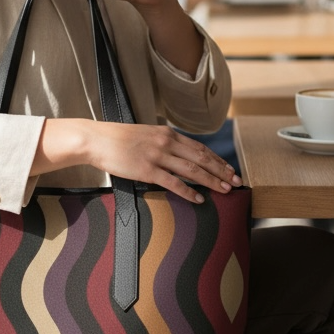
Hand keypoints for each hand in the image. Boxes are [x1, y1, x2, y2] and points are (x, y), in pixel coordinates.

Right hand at [87, 121, 241, 203]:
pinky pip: (173, 182)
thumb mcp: (146, 134)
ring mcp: (157, 156)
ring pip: (192, 170)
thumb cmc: (118, 138)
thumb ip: (163, 142)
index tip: (229, 168)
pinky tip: (198, 198)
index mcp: (168, 134)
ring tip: (225, 190)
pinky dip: (188, 191)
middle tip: (236, 182)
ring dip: (211, 181)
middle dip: (221, 171)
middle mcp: (167, 143)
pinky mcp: (147, 170)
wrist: (97, 139)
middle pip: (201, 159)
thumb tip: (177, 153)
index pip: (200, 148)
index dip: (217, 159)